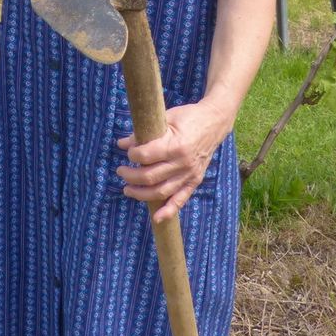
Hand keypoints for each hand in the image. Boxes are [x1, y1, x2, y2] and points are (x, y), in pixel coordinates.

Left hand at [114, 101, 225, 222]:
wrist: (215, 122)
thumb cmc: (188, 117)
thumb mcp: (166, 118)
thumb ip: (145, 132)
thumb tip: (122, 143)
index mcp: (176, 145)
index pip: (147, 156)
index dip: (132, 154)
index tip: (126, 151)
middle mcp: (183, 163)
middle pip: (150, 176)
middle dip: (131, 176)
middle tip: (121, 171)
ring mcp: (190, 174)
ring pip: (162, 191)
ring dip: (141, 194)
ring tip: (127, 189)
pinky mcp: (195, 181)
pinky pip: (181, 200)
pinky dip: (169, 211)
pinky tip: (157, 218)